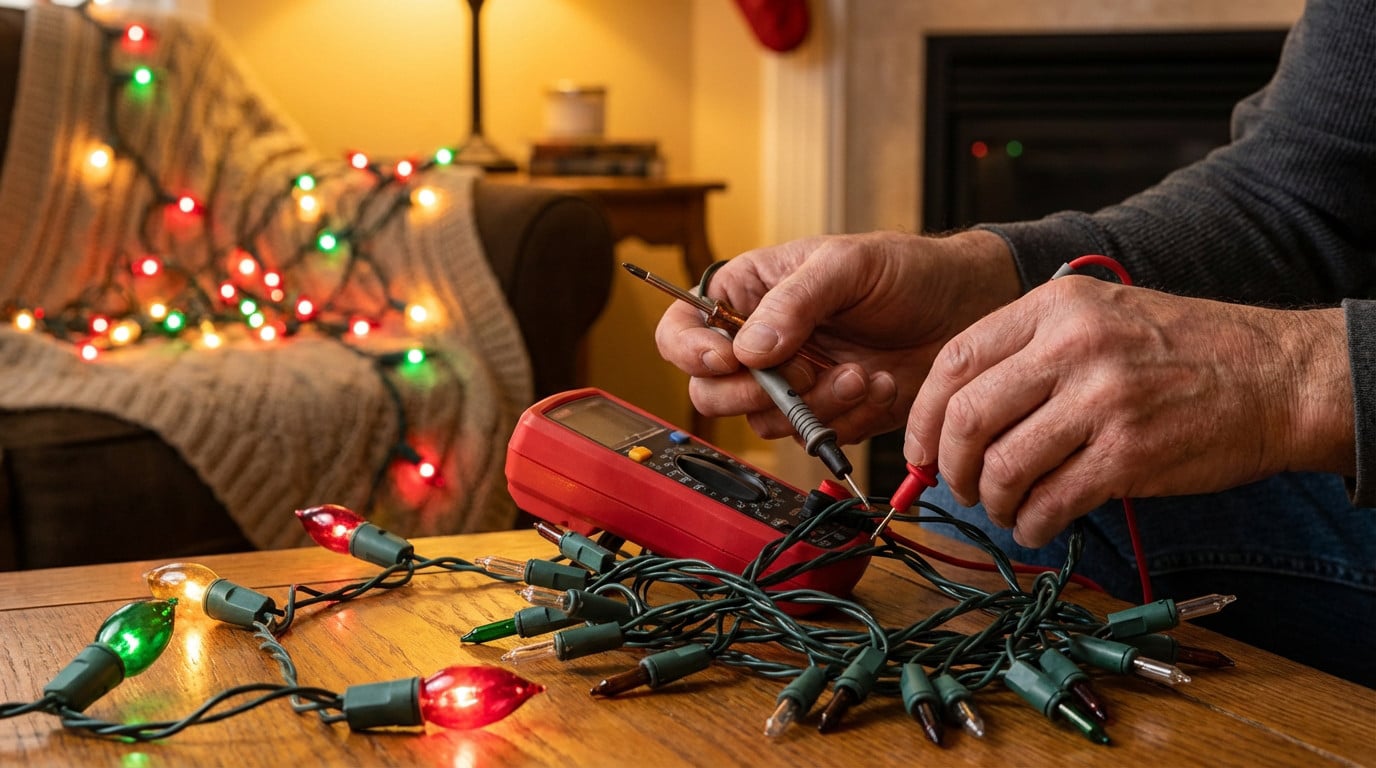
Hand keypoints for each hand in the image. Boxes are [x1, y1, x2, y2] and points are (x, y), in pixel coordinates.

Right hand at [654, 229, 1019, 443]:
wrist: (965, 310)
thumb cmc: (904, 270)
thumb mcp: (846, 266)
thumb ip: (794, 302)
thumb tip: (749, 348)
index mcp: (748, 295)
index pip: (682, 330)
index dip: (690, 351)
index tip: (727, 357)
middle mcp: (760, 344)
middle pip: (711, 391)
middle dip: (757, 391)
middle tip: (802, 374)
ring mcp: (792, 384)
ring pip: (764, 422)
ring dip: (814, 406)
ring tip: (860, 374)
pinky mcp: (826, 415)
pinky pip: (812, 438)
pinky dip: (847, 419)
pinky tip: (877, 385)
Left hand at [906, 276, 1353, 547]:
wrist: (1273, 375)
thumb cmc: (1179, 350)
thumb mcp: (1097, 316)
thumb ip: (1028, 350)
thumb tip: (953, 411)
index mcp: (1054, 308)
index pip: (954, 362)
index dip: (923, 416)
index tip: (919, 451)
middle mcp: (1073, 348)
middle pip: (968, 419)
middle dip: (950, 467)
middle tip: (959, 487)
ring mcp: (1102, 402)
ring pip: (1004, 467)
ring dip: (993, 502)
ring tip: (1005, 508)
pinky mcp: (1129, 456)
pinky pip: (1051, 502)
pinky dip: (1032, 524)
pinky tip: (1038, 524)